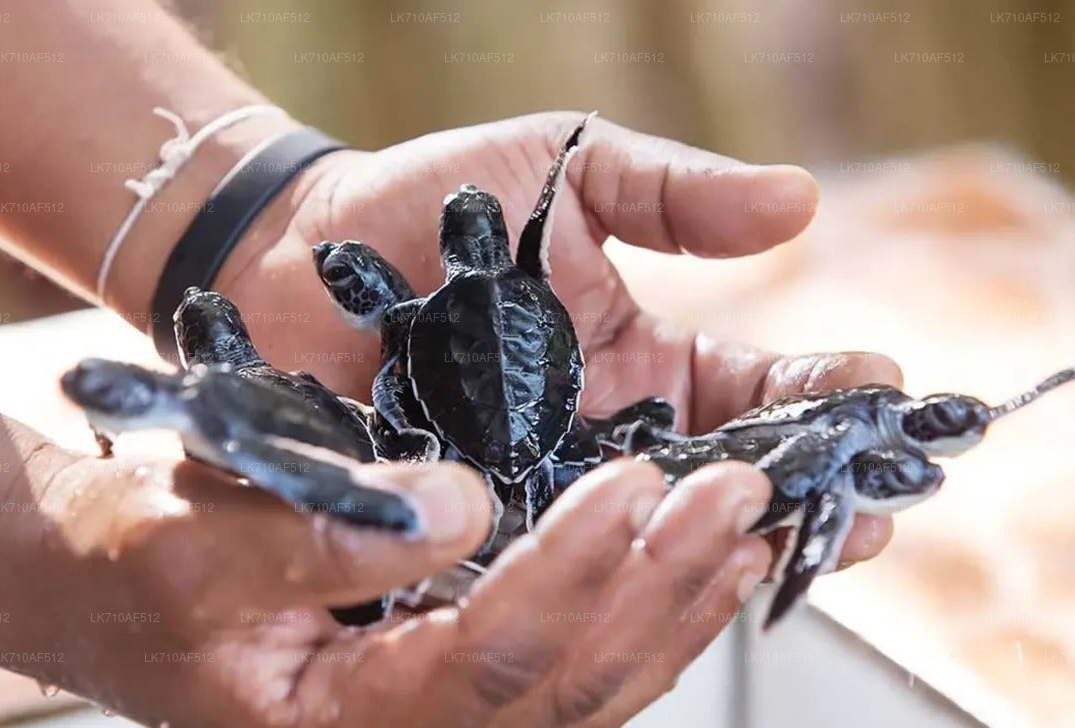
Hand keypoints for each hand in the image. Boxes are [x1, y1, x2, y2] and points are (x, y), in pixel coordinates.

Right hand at [30, 450, 775, 727]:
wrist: (89, 582)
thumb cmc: (123, 568)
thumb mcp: (193, 546)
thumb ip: (322, 535)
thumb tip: (465, 507)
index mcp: (342, 724)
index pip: (489, 661)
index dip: (571, 571)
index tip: (635, 482)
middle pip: (567, 690)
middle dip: (662, 591)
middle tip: (740, 501)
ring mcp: (429, 718)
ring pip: (583, 690)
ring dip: (672, 606)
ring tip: (744, 529)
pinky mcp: (441, 681)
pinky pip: (561, 669)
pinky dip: (634, 614)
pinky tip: (682, 560)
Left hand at [220, 111, 901, 570]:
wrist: (294, 243)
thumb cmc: (431, 202)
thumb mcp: (566, 171)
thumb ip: (671, 194)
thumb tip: (800, 200)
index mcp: (642, 365)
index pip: (754, 395)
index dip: (821, 400)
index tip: (880, 398)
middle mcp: (600, 443)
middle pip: (717, 487)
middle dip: (797, 496)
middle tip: (867, 509)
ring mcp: (532, 489)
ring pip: (636, 541)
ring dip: (711, 546)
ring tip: (779, 543)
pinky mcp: (458, 520)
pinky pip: (530, 558)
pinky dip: (583, 572)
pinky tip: (629, 573)